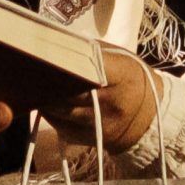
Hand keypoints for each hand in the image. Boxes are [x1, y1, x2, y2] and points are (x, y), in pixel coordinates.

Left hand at [41, 50, 155, 150]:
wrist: (153, 117)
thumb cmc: (132, 80)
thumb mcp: (120, 59)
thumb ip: (92, 52)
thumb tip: (57, 43)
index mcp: (122, 74)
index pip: (88, 66)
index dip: (64, 62)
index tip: (47, 57)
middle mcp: (113, 101)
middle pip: (69, 92)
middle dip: (48, 83)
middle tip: (31, 73)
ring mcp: (104, 124)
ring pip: (62, 112)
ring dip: (46, 101)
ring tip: (36, 90)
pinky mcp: (95, 140)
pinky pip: (64, 129)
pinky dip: (53, 118)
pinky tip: (49, 107)